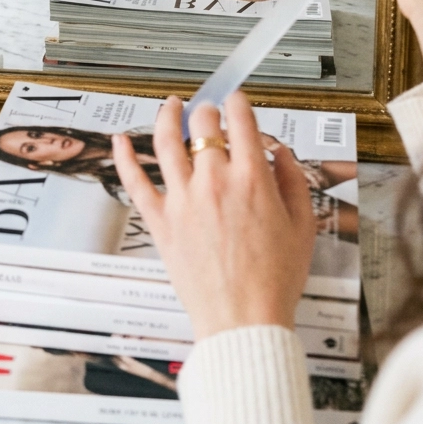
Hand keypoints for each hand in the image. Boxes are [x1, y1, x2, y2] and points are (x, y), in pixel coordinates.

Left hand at [112, 94, 315, 339]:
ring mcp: (184, 200)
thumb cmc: (273, 282)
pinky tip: (120, 140)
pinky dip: (124, 157)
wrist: (245, 322)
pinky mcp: (161, 222)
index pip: (242, 121)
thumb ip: (294, 182)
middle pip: (203, 125)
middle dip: (207, 110)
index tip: (236, 101)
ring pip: (166, 141)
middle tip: (208, 110)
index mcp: (252, 179)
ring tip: (170, 106)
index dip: (238, 103)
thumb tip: (282, 156)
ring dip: (166, 116)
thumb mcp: (302, 227)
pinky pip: (135, 181)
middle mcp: (215, 182)